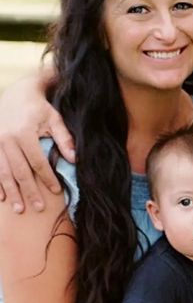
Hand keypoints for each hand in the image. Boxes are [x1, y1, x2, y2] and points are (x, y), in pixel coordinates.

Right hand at [0, 74, 74, 212]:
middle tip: (39, 208)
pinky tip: (2, 198)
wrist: (15, 92)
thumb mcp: (54, 119)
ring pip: (4, 172)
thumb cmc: (38, 108)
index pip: (38, 162)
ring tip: (19, 209)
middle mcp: (7, 139)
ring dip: (12, 192)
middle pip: (19, 171)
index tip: (56, 192)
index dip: (47, 178)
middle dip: (29, 191)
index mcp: (24, 133)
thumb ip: (64, 138)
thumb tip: (75, 159)